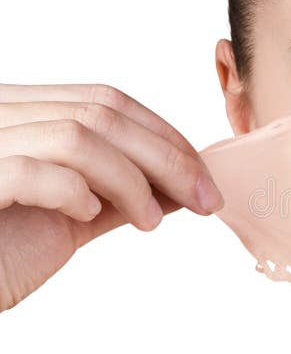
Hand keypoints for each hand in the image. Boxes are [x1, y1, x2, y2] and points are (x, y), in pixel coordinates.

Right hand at [0, 82, 224, 312]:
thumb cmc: (0, 253)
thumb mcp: (68, 218)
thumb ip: (117, 195)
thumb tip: (179, 187)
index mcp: (21, 115)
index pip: (106, 100)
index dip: (163, 134)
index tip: (203, 174)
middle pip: (102, 111)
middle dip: (168, 156)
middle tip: (207, 198)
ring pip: (78, 135)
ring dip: (133, 180)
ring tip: (152, 220)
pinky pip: (33, 170)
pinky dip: (75, 191)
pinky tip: (87, 215)